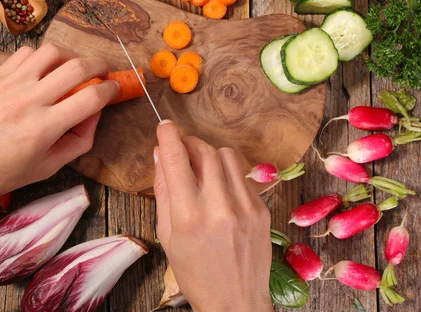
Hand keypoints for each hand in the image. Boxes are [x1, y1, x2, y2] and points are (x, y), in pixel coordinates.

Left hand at [0, 44, 117, 203]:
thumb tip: (94, 113)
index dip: (111, 90)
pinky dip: (42, 58)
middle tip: (104, 71)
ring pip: (52, 51)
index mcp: (44, 128)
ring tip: (73, 68)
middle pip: (77, 67)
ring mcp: (10, 84)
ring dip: (71, 56)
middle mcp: (29, 100)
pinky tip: (43, 71)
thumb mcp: (47, 168)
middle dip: (100, 65)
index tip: (115, 89)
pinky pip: (27, 53)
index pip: (91, 98)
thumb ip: (78, 141)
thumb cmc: (1, 174)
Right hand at [154, 121, 272, 311]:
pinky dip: (226, 173)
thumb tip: (159, 154)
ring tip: (201, 169)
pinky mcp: (262, 209)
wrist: (235, 301)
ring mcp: (245, 207)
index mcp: (189, 217)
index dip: (168, 135)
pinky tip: (220, 189)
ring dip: (209, 154)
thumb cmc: (194, 272)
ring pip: (226, 155)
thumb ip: (163, 190)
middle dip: (188, 142)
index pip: (176, 159)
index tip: (164, 126)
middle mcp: (219, 207)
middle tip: (180, 149)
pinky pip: (241, 174)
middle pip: (204, 150)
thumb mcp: (167, 235)